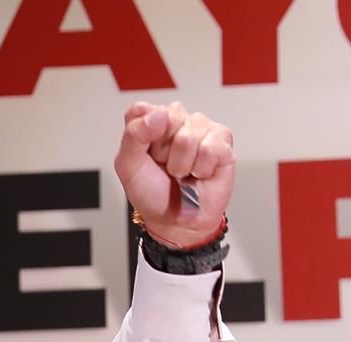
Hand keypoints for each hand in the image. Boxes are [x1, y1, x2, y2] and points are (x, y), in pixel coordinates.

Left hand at [115, 100, 232, 247]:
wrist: (176, 222)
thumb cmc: (152, 193)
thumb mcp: (128, 167)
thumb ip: (134, 135)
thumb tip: (160, 113)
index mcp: (151, 122)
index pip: (142, 110)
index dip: (143, 134)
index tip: (146, 155)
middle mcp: (177, 120)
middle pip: (169, 117)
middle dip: (163, 151)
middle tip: (165, 166)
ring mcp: (201, 128)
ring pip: (189, 135)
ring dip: (182, 163)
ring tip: (182, 172)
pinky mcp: (222, 141)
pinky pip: (210, 147)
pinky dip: (201, 169)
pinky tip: (199, 173)